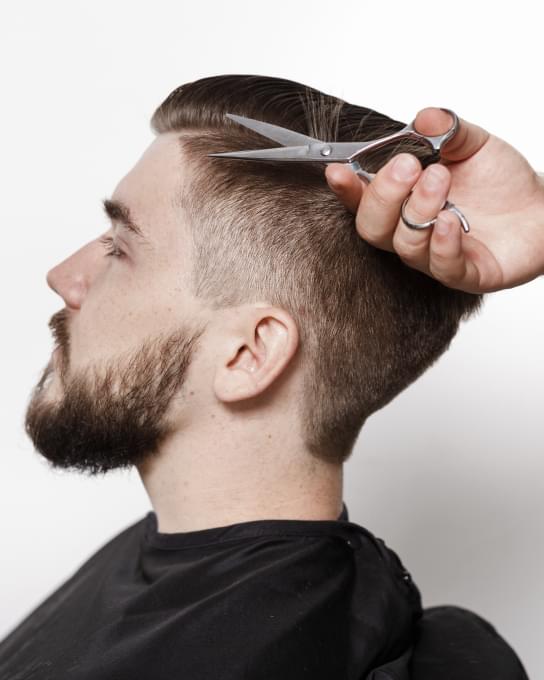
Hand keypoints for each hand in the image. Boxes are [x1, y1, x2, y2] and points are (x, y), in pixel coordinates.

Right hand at [325, 108, 543, 292]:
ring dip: (418, 209)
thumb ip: (446, 130)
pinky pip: (442, 266)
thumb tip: (423, 118)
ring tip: (442, 180)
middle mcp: (412, 231)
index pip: (363, 200)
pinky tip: (451, 221)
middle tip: (407, 166)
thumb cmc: (502, 182)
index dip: (347, 189)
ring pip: (405, 245)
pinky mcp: (464, 275)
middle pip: (372, 228)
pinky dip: (442, 243)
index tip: (338, 171)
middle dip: (384, 196)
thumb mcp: (473, 144)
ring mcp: (434, 256)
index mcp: (404, 201)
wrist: (543, 208)